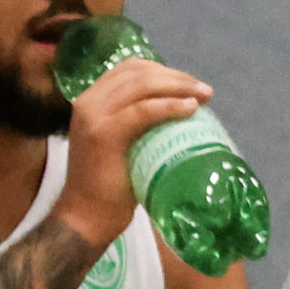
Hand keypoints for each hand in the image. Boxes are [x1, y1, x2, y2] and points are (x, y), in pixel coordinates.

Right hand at [53, 41, 214, 246]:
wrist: (85, 218)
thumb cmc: (108, 187)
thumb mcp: (122, 143)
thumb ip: (137, 122)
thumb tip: (177, 110)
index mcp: (92, 100)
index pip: (130, 69)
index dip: (163, 71)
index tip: (190, 84)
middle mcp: (89, 101)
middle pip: (139, 72)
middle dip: (176, 77)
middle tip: (204, 90)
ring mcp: (94, 116)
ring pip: (142, 85)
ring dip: (178, 86)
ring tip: (203, 96)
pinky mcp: (104, 134)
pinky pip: (143, 111)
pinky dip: (170, 106)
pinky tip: (190, 109)